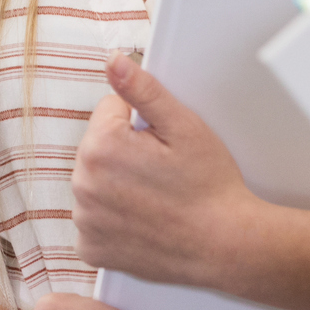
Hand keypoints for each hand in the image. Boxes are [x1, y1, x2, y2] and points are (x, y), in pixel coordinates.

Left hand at [71, 53, 255, 286]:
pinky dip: (114, 219)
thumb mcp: (183, 125)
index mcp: (101, 146)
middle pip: (99, 147)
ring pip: (97, 182)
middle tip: (163, 170)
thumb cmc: (210, 188)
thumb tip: (114, 62)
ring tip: (157, 196)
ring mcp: (86, 220)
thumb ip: (142, 89)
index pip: (109, 110)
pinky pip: (96, 220)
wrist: (225, 246)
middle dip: (126, 151)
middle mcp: (84, 184)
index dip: (140, 122)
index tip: (161, 144)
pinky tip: (144, 219)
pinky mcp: (92, 248)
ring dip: (118, 184)